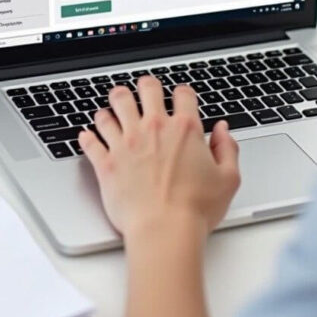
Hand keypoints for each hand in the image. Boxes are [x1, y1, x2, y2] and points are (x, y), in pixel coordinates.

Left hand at [78, 76, 240, 241]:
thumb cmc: (195, 209)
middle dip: (145, 87)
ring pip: (111, 108)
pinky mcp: (106, 162)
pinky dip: (87, 137)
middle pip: (145, 89)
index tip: (181, 99)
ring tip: (113, 111)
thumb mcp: (228, 179)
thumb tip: (223, 131)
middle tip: (143, 92)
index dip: (183, 93)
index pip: (183, 94)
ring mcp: (126, 143)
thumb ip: (227, 149)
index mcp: (184, 129)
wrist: (164, 230)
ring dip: (112, 107)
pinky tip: (88, 136)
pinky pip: (90, 140)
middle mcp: (152, 129)